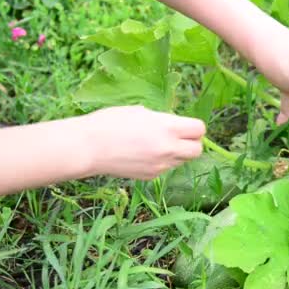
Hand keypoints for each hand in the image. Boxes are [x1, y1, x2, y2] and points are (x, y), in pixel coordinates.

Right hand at [79, 105, 205, 179]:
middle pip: (197, 150)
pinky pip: (166, 168)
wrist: (88, 148)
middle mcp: (169, 148)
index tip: (185, 126)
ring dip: (177, 153)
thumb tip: (174, 125)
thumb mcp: (140, 112)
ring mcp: (161, 165)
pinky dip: (161, 162)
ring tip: (156, 145)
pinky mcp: (151, 176)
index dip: (194, 127)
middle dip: (191, 143)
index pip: (199, 129)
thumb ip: (162, 120)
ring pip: (182, 161)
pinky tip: (144, 154)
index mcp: (168, 127)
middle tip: (178, 138)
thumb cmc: (110, 122)